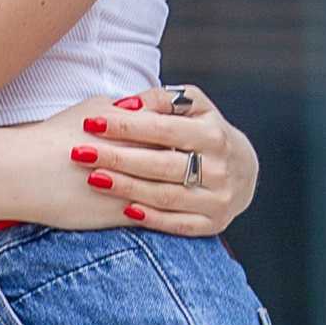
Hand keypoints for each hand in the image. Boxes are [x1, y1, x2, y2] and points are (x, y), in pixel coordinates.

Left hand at [60, 85, 248, 234]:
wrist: (244, 171)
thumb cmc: (207, 132)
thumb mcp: (195, 107)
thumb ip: (162, 100)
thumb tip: (126, 105)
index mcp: (214, 134)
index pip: (163, 129)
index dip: (126, 126)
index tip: (92, 123)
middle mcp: (219, 168)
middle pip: (160, 164)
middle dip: (117, 157)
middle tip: (81, 152)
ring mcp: (218, 199)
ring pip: (165, 195)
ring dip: (126, 187)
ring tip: (93, 177)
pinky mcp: (213, 224)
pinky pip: (177, 224)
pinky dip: (150, 217)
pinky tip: (122, 207)